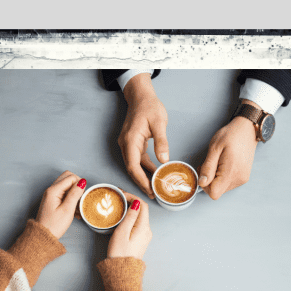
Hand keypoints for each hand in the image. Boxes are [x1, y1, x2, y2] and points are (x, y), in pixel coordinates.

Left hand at [36, 171, 86, 238]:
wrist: (43, 236)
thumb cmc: (54, 225)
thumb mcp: (67, 209)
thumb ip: (75, 194)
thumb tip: (82, 181)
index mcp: (53, 190)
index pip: (70, 177)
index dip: (79, 184)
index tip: (82, 196)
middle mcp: (51, 190)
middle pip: (68, 178)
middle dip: (77, 186)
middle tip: (81, 198)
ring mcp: (51, 195)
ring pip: (67, 186)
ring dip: (75, 193)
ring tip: (78, 207)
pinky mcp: (53, 200)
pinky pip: (64, 194)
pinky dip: (71, 199)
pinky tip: (75, 211)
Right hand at [108, 192, 151, 259]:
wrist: (122, 272)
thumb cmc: (120, 253)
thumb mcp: (122, 232)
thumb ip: (130, 216)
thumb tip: (136, 203)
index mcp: (144, 227)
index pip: (143, 205)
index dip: (133, 197)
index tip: (122, 194)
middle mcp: (147, 231)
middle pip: (142, 210)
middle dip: (131, 201)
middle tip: (119, 197)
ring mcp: (145, 236)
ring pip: (139, 217)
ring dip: (131, 209)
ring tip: (118, 205)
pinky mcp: (140, 240)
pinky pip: (137, 224)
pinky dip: (131, 217)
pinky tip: (122, 217)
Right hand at [118, 73, 168, 198]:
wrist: (141, 96)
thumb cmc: (149, 106)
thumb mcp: (159, 122)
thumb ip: (161, 141)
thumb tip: (164, 159)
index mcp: (130, 140)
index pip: (133, 166)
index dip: (141, 180)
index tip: (150, 190)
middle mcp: (126, 144)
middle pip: (132, 169)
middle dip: (142, 182)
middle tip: (153, 195)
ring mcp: (128, 144)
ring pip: (134, 165)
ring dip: (143, 176)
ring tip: (155, 188)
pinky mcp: (132, 143)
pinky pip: (138, 159)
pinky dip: (145, 168)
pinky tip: (154, 174)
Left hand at [198, 108, 258, 199]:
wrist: (248, 129)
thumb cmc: (231, 135)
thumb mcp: (215, 148)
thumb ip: (208, 167)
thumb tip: (202, 182)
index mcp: (231, 172)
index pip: (214, 193)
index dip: (204, 185)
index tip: (203, 171)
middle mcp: (239, 179)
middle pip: (217, 191)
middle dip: (209, 180)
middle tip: (209, 164)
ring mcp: (242, 179)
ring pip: (222, 188)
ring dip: (215, 178)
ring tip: (217, 162)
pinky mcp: (244, 177)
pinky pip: (228, 184)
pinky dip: (222, 177)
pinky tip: (223, 165)